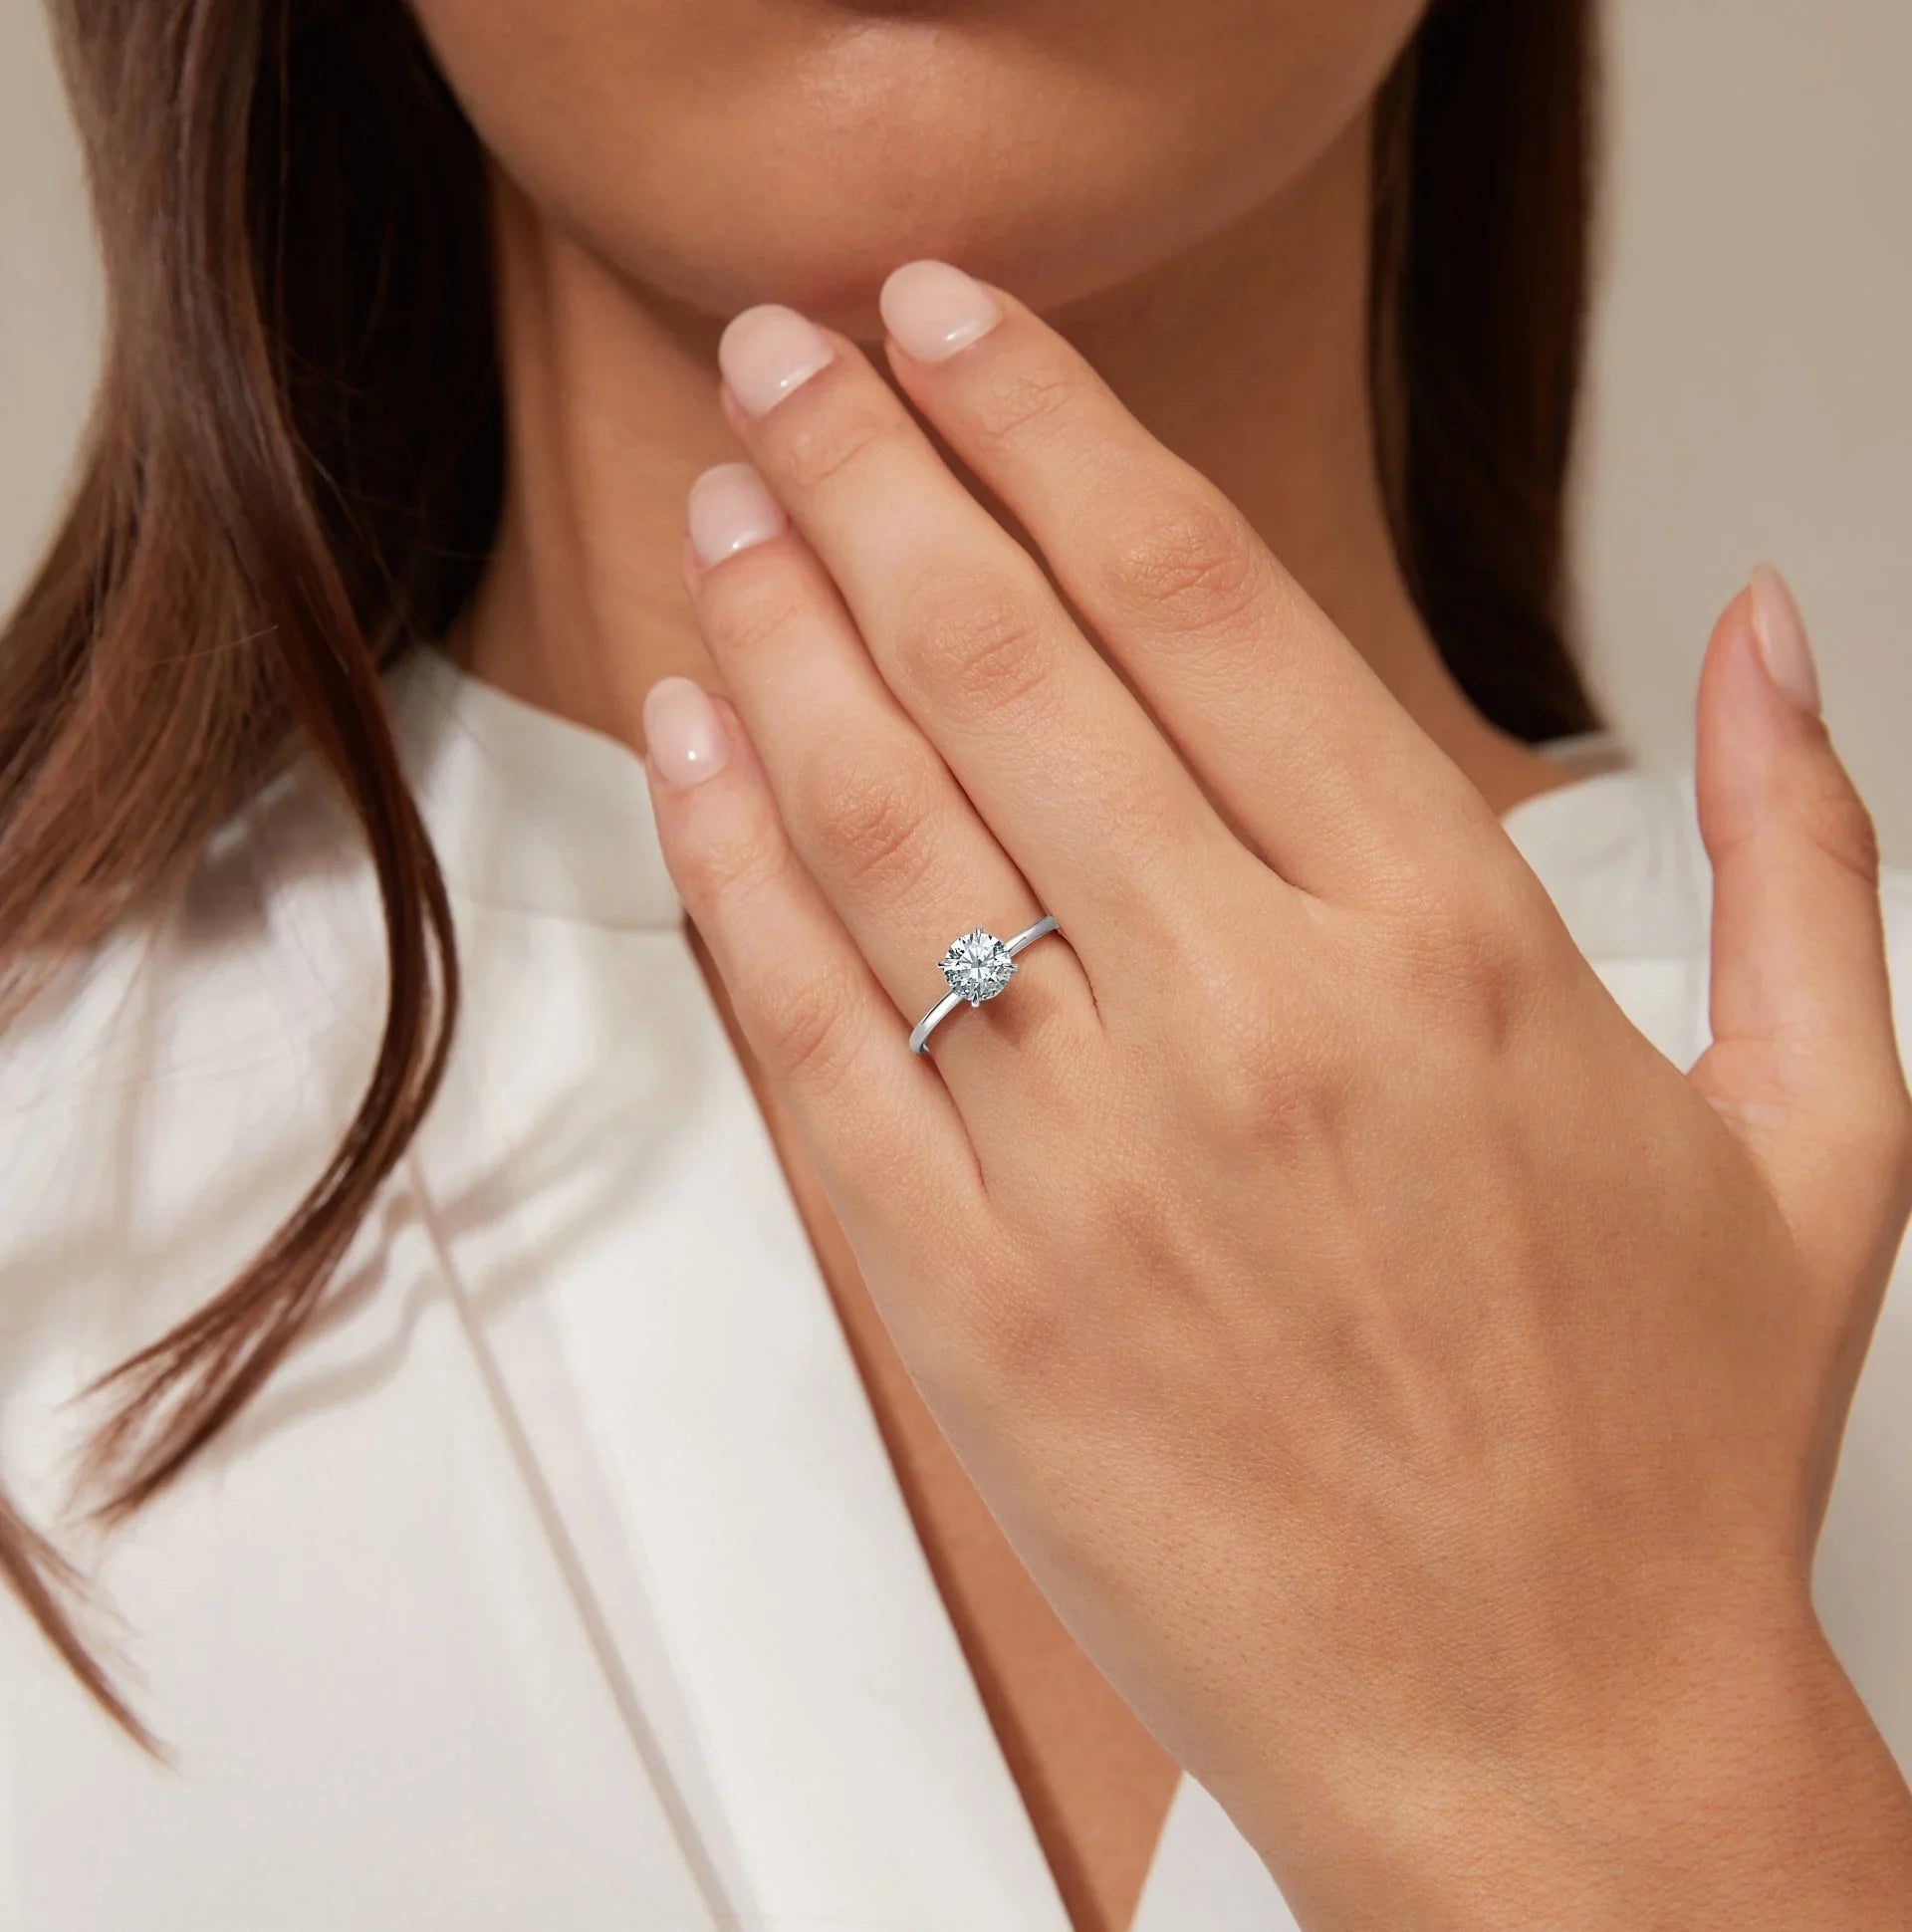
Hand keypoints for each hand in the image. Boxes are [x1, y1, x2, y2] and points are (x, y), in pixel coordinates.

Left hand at [643, 263, 1911, 1925]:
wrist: (1545, 1744)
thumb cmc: (1658, 1451)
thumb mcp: (1816, 1128)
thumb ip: (1797, 849)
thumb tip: (1775, 632)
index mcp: (1449, 943)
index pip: (1197, 591)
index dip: (1052, 424)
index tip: (960, 322)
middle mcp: (1253, 1020)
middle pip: (1010, 658)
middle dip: (878, 468)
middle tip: (791, 348)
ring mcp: (1091, 1161)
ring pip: (888, 819)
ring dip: (784, 628)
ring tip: (728, 496)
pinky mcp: (969, 1299)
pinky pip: (810, 1036)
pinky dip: (732, 871)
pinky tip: (693, 741)